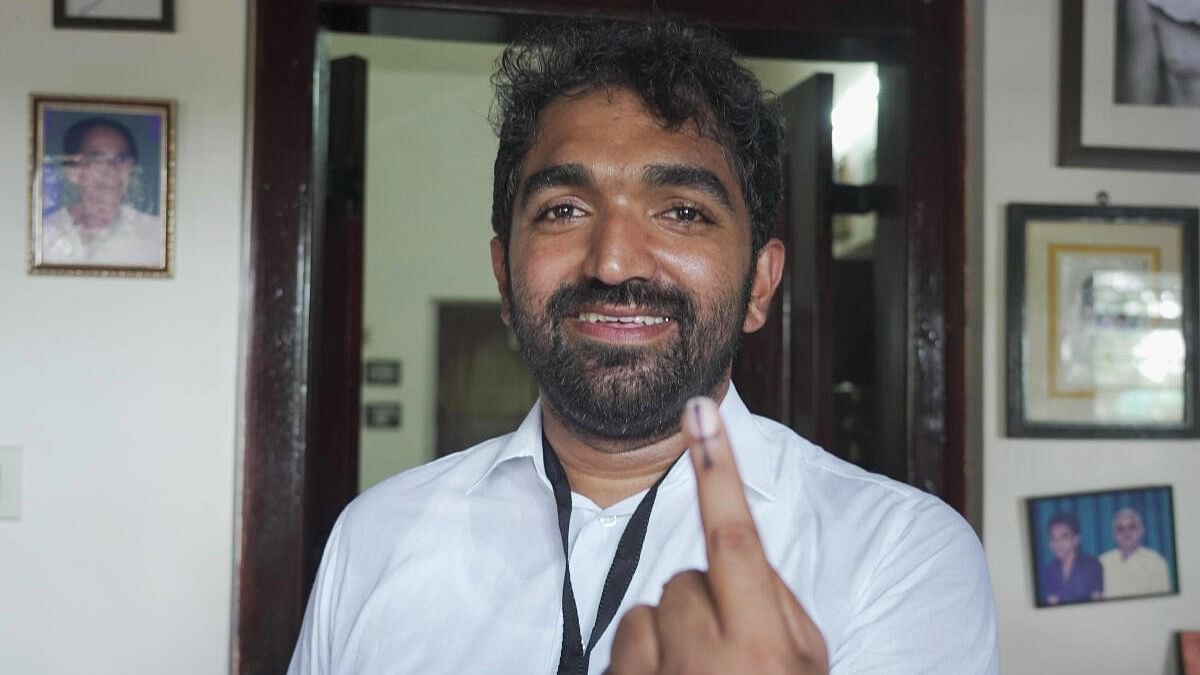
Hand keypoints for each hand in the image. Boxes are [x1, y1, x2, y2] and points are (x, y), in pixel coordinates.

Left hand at [608, 396, 828, 674]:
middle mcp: (705, 658)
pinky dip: (640, 661)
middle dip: (704, 600)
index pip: (734, 538)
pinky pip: (621, 643)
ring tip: (696, 674)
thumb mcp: (803, 660)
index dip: (718, 470)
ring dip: (668, 633)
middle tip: (727, 651)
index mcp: (758, 645)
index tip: (701, 411)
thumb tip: (743, 553)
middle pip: (684, 576)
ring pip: (647, 610)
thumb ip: (776, 600)